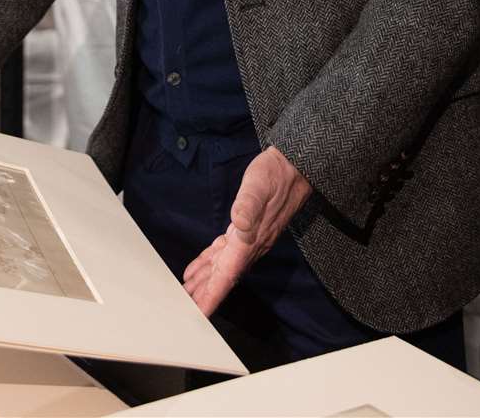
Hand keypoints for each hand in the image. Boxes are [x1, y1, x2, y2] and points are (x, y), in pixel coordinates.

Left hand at [181, 147, 312, 316]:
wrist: (294, 166)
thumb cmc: (275, 174)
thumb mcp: (258, 186)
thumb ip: (247, 205)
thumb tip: (238, 223)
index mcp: (249, 239)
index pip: (228, 275)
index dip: (213, 295)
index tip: (200, 313)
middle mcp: (249, 244)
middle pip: (223, 277)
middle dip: (205, 295)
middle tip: (185, 310)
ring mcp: (248, 238)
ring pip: (222, 267)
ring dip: (205, 282)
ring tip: (187, 294)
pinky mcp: (245, 228)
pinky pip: (223, 252)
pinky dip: (208, 262)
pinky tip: (198, 268)